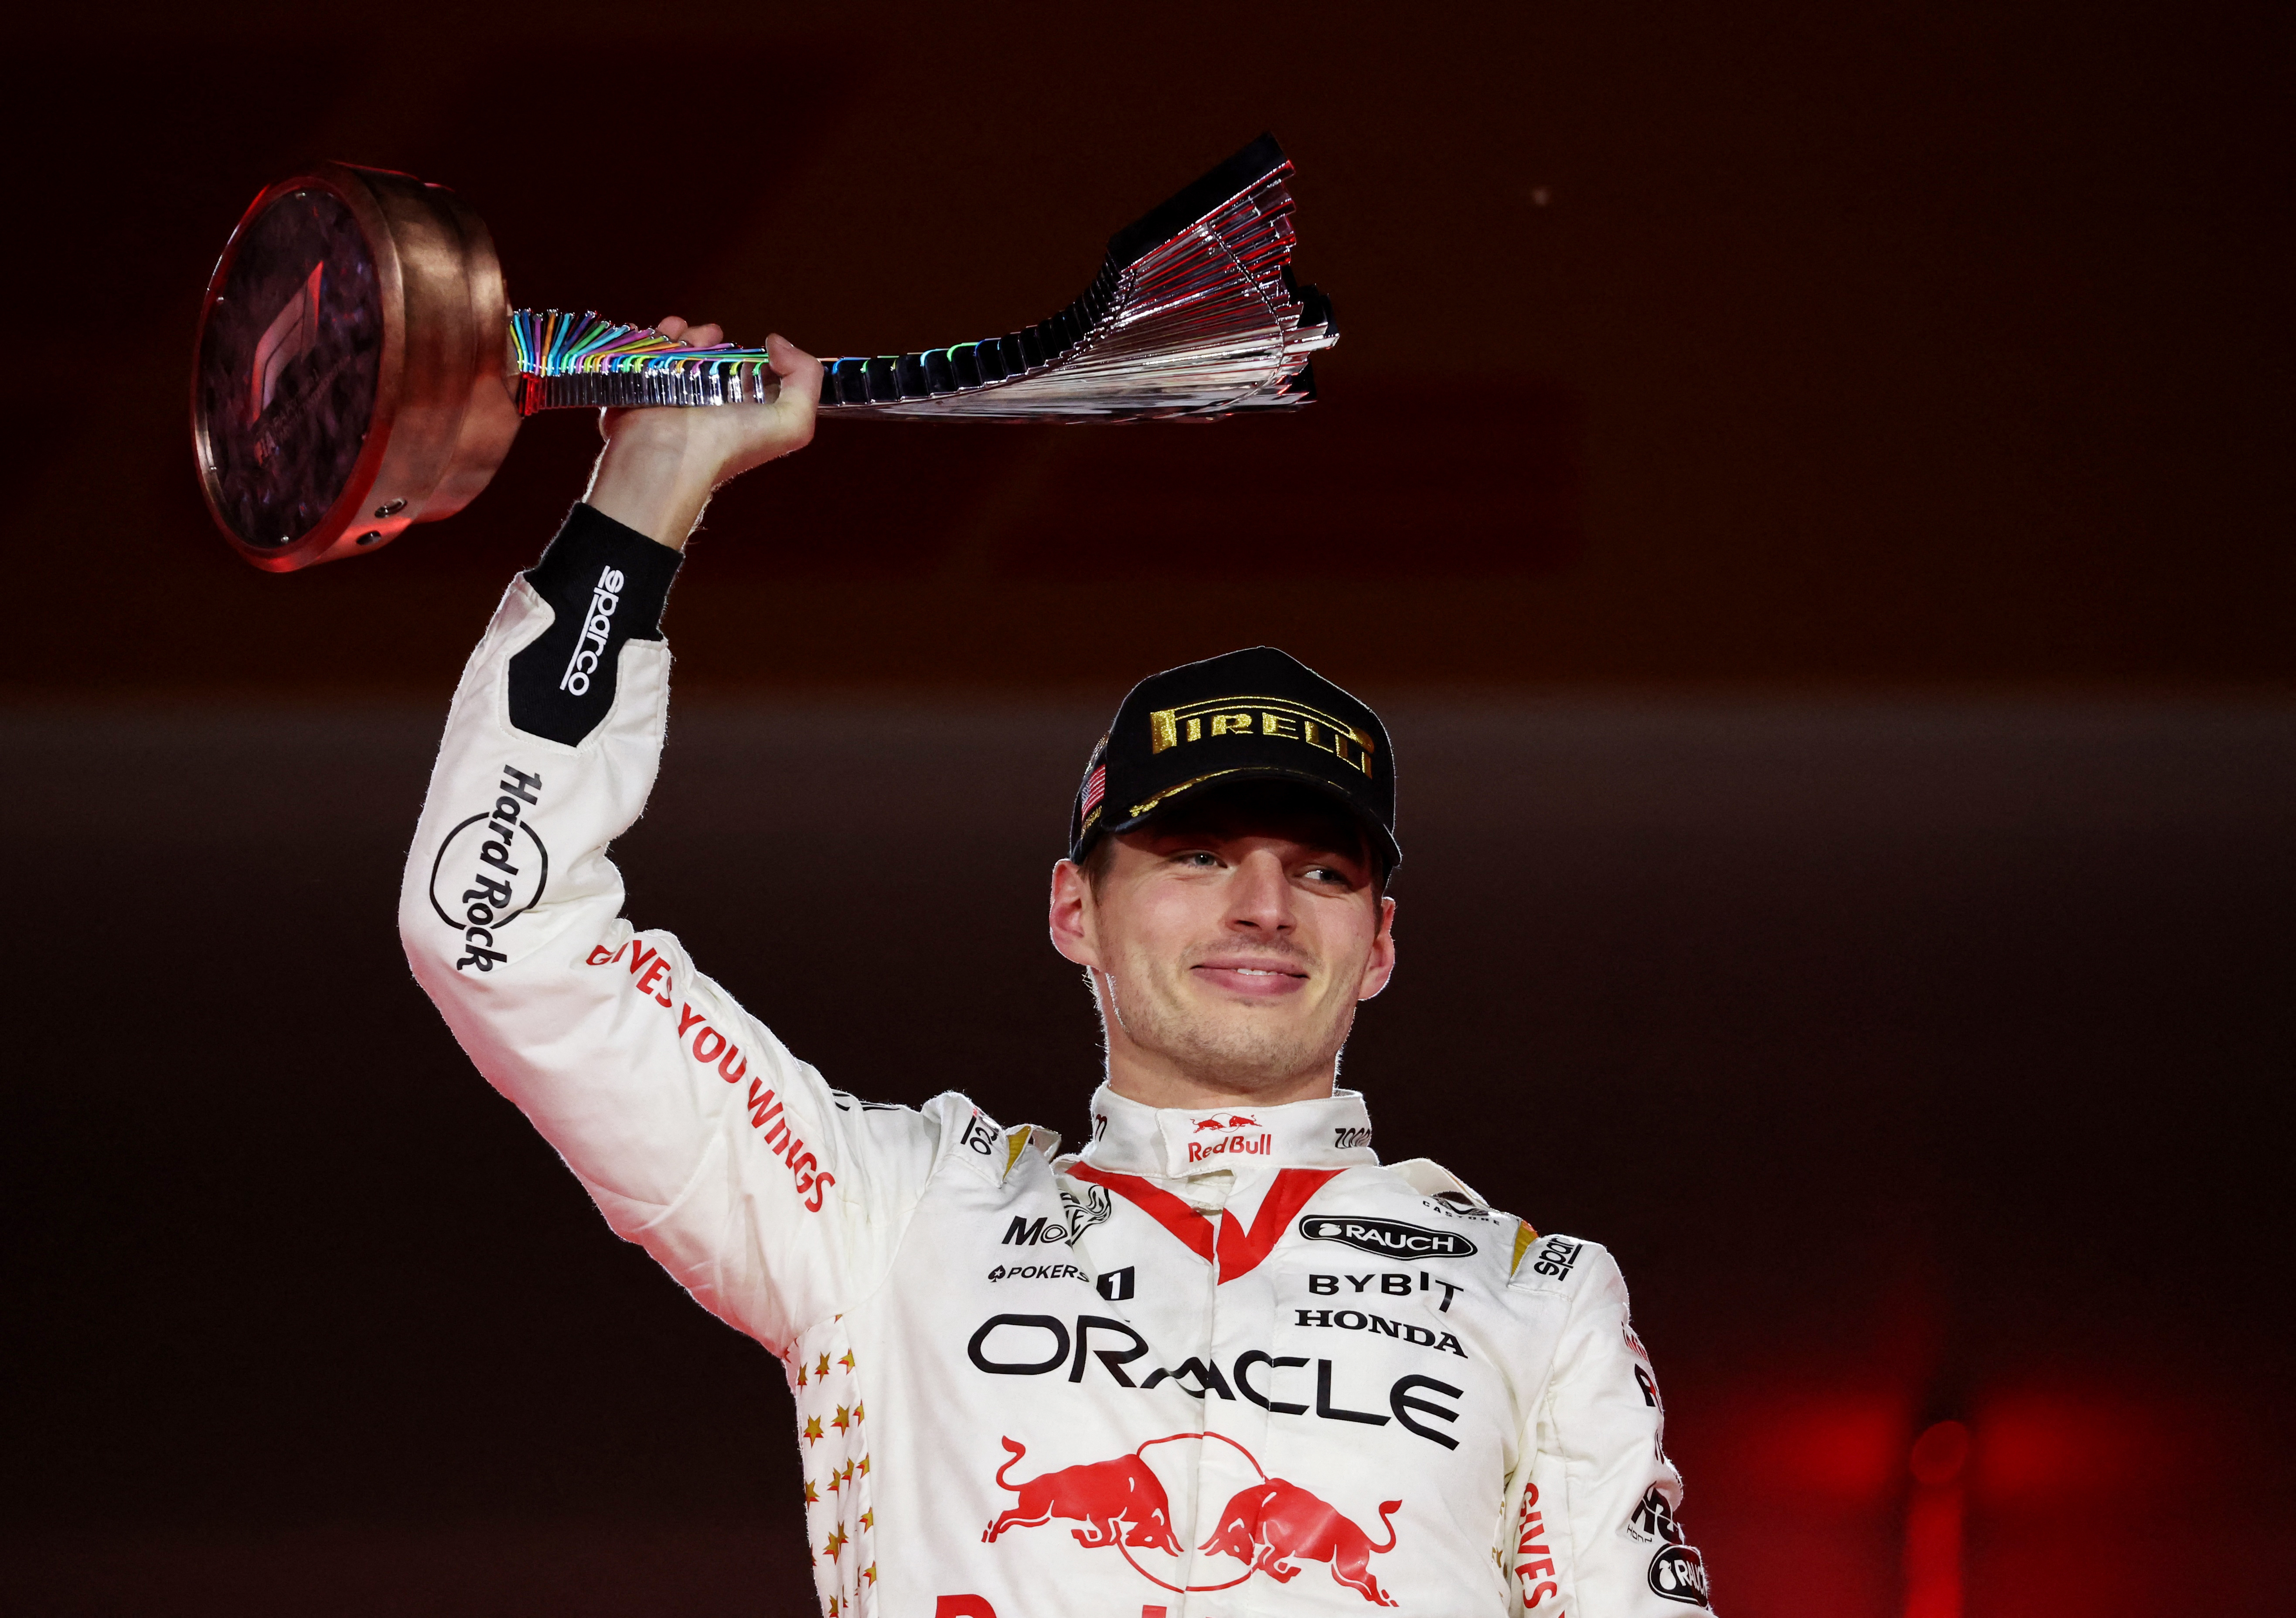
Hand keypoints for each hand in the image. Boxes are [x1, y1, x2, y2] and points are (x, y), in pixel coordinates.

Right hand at [583, 318, 823, 550]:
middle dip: (710, 338)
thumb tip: (778, 343)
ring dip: (683, 335)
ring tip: (684, 335)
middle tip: (710, 339)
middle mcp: (706, 404)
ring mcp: (670, 396)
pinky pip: (644, 354)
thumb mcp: (793, 423)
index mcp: (742, 412)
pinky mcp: (639, 388)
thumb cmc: (729, 445)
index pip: (748, 373)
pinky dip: (652, 338)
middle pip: (709, 357)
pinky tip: (663, 334)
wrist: (667, 458)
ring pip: (676, 351)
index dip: (751, 354)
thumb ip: (805, 379)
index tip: (750, 346)